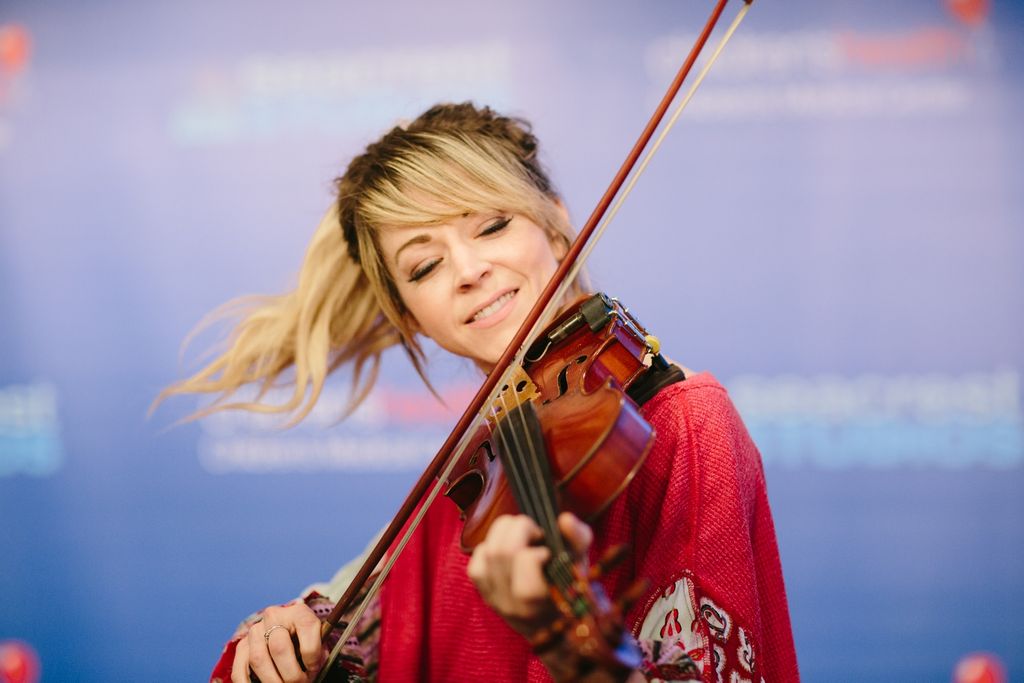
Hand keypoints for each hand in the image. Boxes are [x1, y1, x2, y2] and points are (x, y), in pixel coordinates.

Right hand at [231, 602, 324, 682]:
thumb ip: (317, 652)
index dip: (312, 656)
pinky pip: (239, 669)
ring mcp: (255, 631)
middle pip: (279, 648)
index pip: (306, 628)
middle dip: (291, 675)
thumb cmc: (307, 642)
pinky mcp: (242, 646)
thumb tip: (310, 671)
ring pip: (258, 659)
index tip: (313, 670)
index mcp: (299, 612)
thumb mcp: (318, 642)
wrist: (288, 633)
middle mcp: (274, 616)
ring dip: (272, 681)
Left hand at [466, 512, 592, 637]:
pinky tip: (507, 552)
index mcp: (542, 599)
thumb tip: (564, 519)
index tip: (549, 551)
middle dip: (519, 528)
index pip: (526, 561)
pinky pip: (475, 563)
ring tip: (522, 538)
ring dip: (504, 533)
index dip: (537, 548)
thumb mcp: (582, 565)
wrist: (555, 631)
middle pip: (502, 551)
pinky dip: (489, 548)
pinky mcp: (484, 595)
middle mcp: (513, 604)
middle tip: (535, 533)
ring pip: (487, 552)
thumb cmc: (572, 593)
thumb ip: (578, 540)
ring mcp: (495, 600)